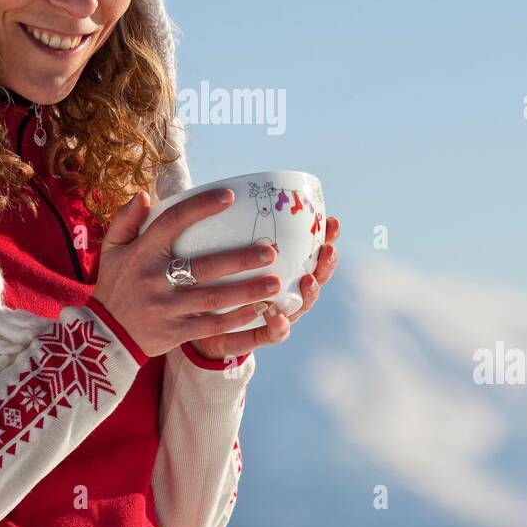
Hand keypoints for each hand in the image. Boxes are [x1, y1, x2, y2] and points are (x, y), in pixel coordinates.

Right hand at [91, 188, 284, 358]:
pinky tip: (258, 311)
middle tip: (271, 251)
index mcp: (142, 252)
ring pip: (213, 298)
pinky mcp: (174, 332)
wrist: (103, 336)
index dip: (201, 208)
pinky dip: (235, 318)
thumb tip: (144, 195)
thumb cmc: (115, 284)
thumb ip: (126, 219)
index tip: (229, 197)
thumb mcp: (112, 249)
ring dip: (246, 291)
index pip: (173, 222)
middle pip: (204, 266)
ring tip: (276, 283)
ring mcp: (166, 308)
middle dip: (240, 259)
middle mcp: (155, 279)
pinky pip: (210, 325)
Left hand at [187, 214, 340, 361]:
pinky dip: (278, 328)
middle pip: (315, 279)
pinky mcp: (255, 337)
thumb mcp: (222, 251)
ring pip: (299, 306)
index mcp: (282, 270)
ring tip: (308, 281)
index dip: (326, 239)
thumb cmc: (214, 280)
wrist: (194, 322)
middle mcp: (284, 293)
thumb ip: (230, 230)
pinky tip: (276, 317)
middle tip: (328, 251)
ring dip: (309, 295)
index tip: (332, 222)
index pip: (310, 252)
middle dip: (325, 266)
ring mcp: (274, 316)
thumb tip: (228, 189)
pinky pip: (271, 336)